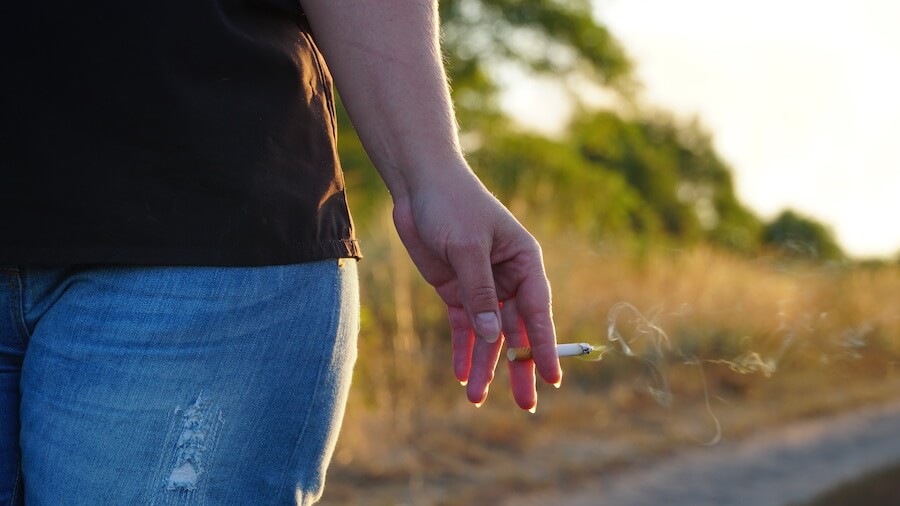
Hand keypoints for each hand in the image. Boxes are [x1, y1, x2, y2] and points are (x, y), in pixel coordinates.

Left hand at [392, 166, 561, 410]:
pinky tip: (460, 374)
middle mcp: (508, 278)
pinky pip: (463, 326)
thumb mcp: (466, 248)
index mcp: (524, 262)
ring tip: (476, 398)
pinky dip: (462, 350)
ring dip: (484, 365)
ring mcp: (482, 286)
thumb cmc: (452, 204)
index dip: (546, 346)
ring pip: (488, 335)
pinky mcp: (456, 289)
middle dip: (518, 367)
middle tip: (525, 404)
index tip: (553, 378)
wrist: (419, 184)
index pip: (538, 311)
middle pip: (517, 330)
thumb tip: (492, 337)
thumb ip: (479, 292)